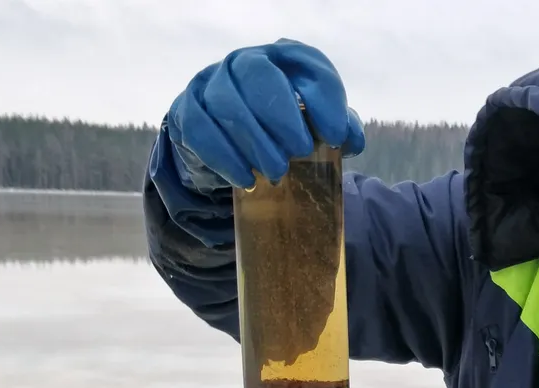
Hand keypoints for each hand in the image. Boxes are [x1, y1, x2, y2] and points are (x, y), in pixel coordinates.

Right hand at [166, 38, 365, 191]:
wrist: (229, 144)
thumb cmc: (280, 130)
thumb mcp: (313, 125)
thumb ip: (337, 127)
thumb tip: (351, 141)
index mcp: (284, 58)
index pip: (307, 64)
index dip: (324, 100)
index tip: (337, 138)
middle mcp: (245, 62)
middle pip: (259, 74)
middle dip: (282, 116)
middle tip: (301, 151)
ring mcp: (210, 81)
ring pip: (227, 103)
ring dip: (255, 142)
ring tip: (276, 173)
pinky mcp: (187, 108)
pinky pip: (199, 129)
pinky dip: (224, 157)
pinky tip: (244, 179)